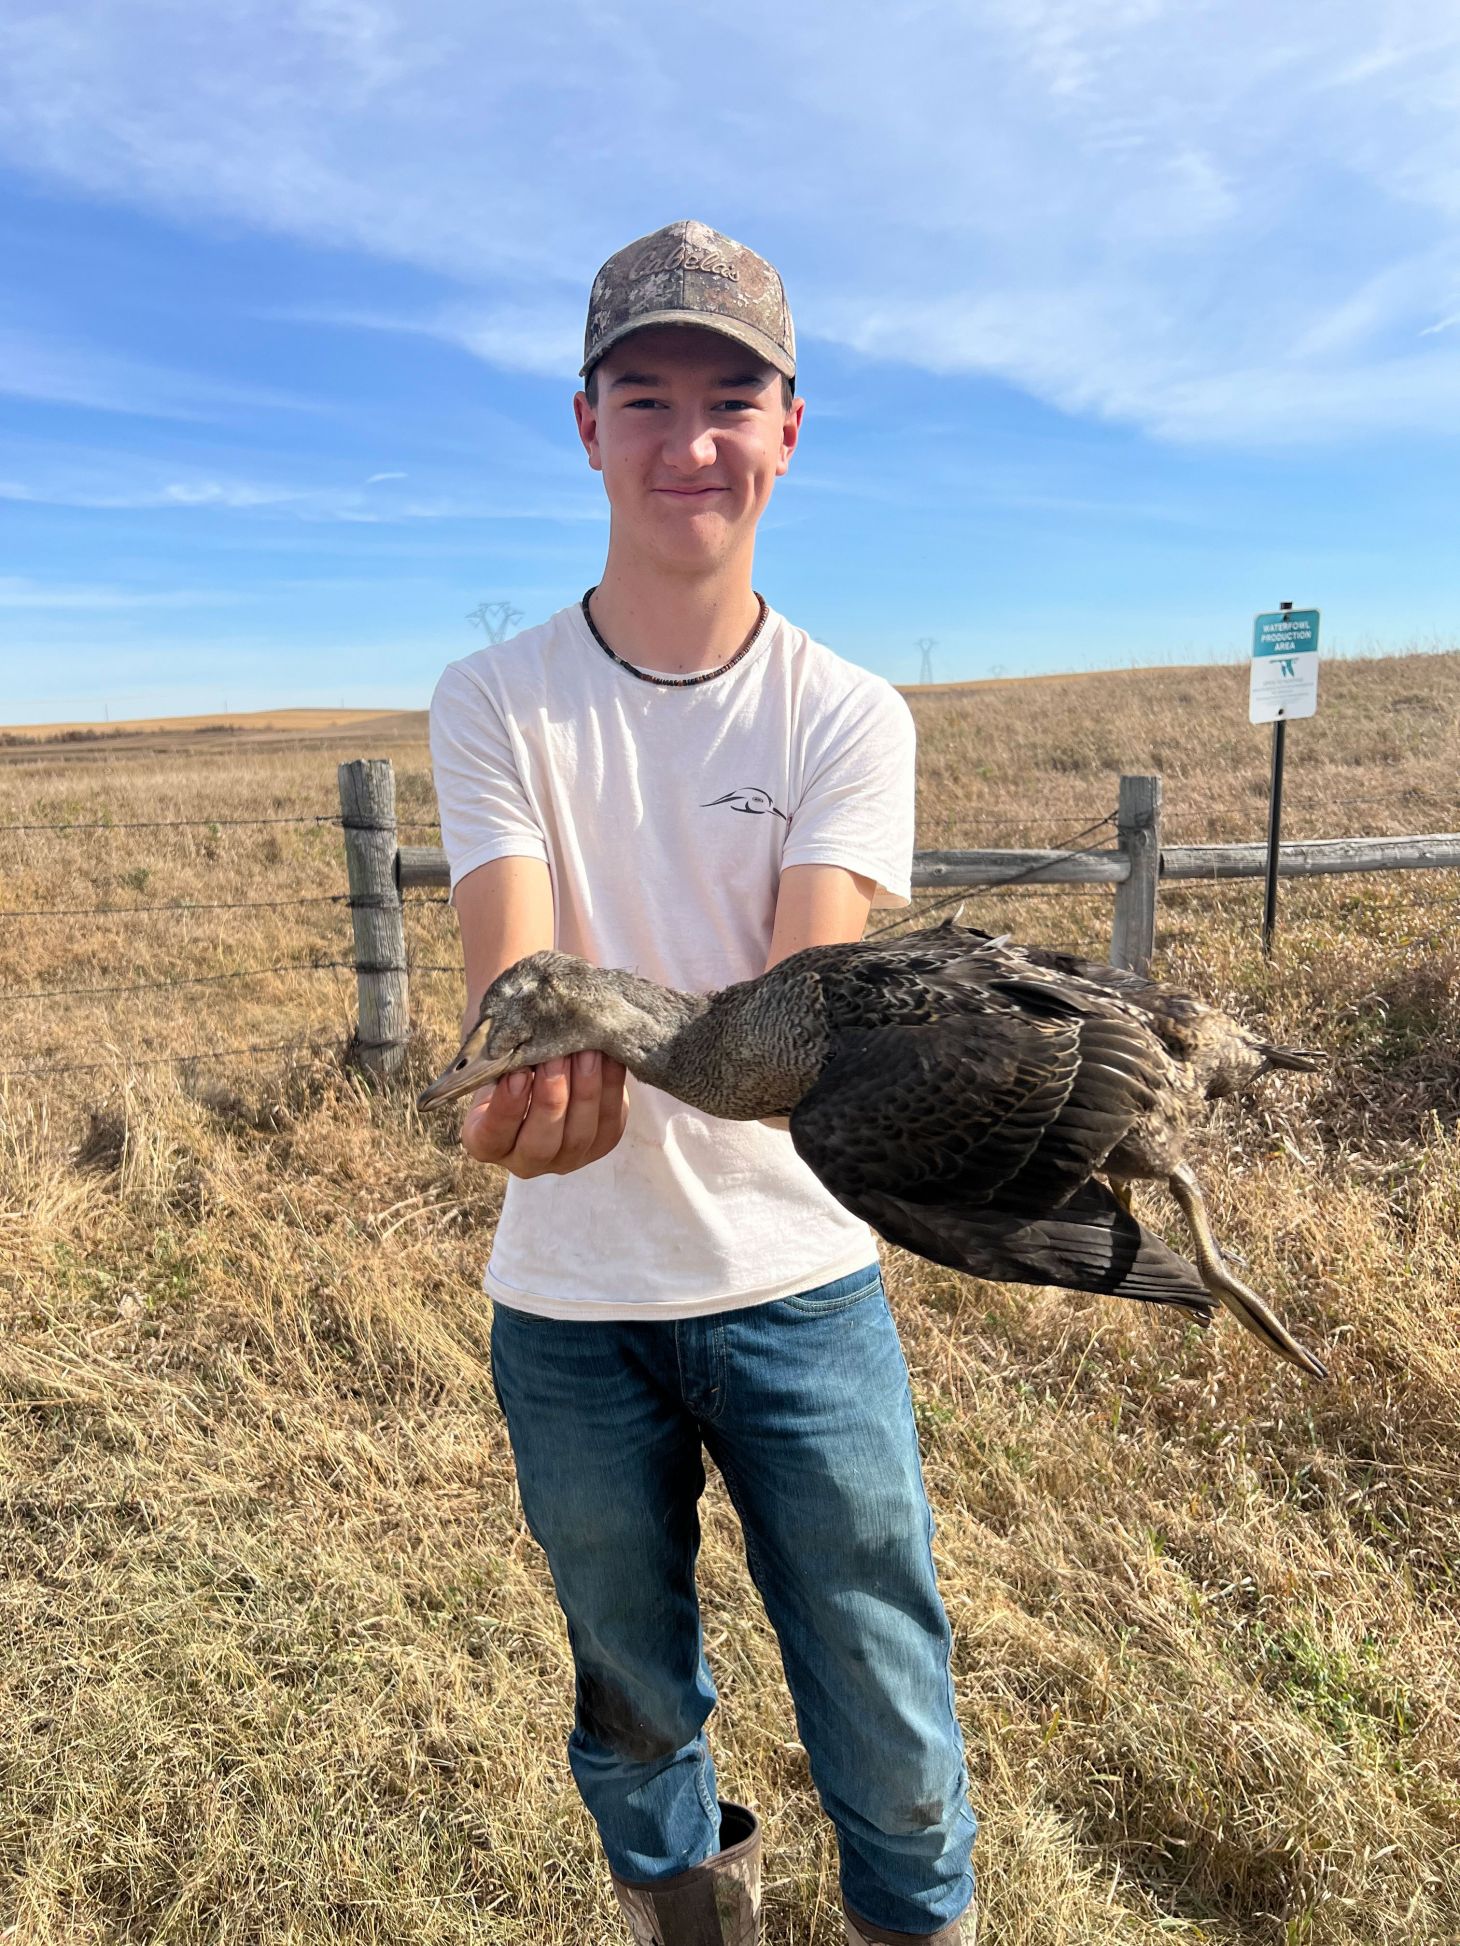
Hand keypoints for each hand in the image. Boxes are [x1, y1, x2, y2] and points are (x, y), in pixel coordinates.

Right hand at [460, 1051, 627, 1178]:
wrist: (547, 1069)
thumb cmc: (515, 1062)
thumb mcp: (501, 1061)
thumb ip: (505, 1055)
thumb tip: (523, 1032)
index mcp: (487, 1142)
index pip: (492, 1134)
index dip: (507, 1106)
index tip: (517, 1072)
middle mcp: (525, 1160)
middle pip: (540, 1143)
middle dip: (551, 1097)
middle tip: (557, 1056)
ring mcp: (566, 1158)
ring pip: (580, 1134)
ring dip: (585, 1089)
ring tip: (587, 1051)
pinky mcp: (601, 1144)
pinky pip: (610, 1122)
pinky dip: (611, 1086)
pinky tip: (609, 1056)